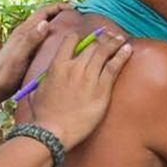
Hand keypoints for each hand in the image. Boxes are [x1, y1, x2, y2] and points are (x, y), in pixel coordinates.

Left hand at [0, 2, 70, 105]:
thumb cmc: (6, 72)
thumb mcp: (19, 55)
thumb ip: (31, 39)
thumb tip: (45, 23)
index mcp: (23, 31)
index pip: (43, 12)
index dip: (58, 6)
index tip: (73, 7)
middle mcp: (25, 33)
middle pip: (44, 17)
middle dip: (60, 12)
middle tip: (77, 16)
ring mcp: (26, 42)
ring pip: (44, 27)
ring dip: (57, 23)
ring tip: (73, 28)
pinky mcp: (28, 51)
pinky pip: (43, 38)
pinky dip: (54, 36)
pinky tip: (60, 44)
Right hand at [25, 26, 132, 148]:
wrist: (53, 130)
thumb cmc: (43, 115)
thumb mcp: (37, 91)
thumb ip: (45, 79)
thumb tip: (49, 76)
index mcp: (57, 66)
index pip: (70, 41)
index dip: (80, 37)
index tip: (87, 38)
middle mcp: (74, 67)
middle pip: (91, 46)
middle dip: (102, 38)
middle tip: (109, 36)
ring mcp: (89, 77)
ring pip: (104, 52)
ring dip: (114, 43)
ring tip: (121, 39)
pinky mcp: (102, 89)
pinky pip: (113, 67)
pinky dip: (121, 56)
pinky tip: (128, 50)